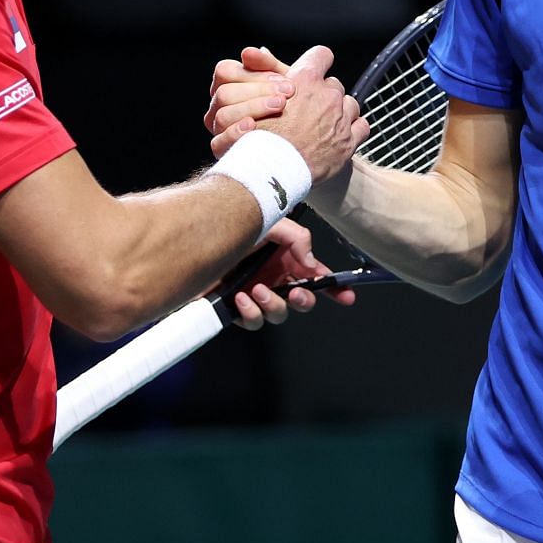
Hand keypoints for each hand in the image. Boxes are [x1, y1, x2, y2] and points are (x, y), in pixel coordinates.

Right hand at [207, 45, 295, 156]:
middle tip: (287, 94)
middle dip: (258, 91)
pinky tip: (254, 126)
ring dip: (253, 108)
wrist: (300, 145)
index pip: (225, 72)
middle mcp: (219, 107)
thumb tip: (253, 51)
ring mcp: (219, 130)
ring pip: (222, 115)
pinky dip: (235, 132)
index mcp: (229, 86)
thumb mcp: (283, 83)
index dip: (253, 74)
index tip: (282, 79)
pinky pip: (218, 143)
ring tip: (281, 107)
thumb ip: (269, 66)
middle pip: (224, 93)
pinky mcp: (224, 151)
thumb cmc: (291, 108)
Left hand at [226, 218, 355, 329]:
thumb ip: (298, 239)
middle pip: (302, 299)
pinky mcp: (235, 306)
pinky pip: (253, 320)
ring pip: (279, 314)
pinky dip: (251, 313)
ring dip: (274, 305)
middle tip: (296, 292)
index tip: (347, 296)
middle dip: (304, 299)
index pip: (316, 273)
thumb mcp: (270, 222)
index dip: (335, 287)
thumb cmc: (230, 223)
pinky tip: (242, 299)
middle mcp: (273, 276)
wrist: (195, 236)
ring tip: (258, 291)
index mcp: (285, 257)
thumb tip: (310, 265)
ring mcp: (254, 292)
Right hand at [259, 45, 367, 182]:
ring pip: (350, 104)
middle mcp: (326, 95)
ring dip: (340, 112)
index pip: (321, 55)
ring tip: (322, 127)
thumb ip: (265, 71)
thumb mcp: (254, 96)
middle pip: (334, 84)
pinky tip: (339, 136)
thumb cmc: (258, 135)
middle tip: (308, 111)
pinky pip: (362, 126)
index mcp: (304, 80)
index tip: (315, 70)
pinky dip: (353, 129)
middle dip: (324, 95)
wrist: (270, 171)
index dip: (318, 61)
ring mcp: (340, 118)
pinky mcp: (349, 141)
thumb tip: (261, 51)